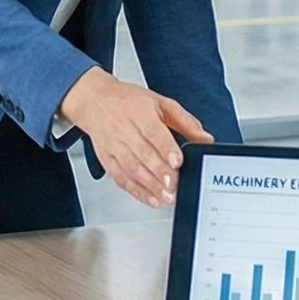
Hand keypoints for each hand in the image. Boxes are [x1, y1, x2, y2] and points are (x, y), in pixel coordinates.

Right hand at [59, 68, 210, 208]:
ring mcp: (114, 145)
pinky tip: (150, 198)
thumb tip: (204, 138)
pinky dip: (136, 191)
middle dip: (160, 173)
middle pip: (143, 154)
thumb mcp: (160, 103)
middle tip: (174, 186)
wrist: (93, 101)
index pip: (153, 132)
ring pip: (132, 169)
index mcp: (140, 112)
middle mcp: (124, 129)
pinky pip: (121, 178)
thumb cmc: (128, 101)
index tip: (177, 162)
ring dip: (150, 186)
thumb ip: (185, 121)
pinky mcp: (107, 159)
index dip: (166, 149)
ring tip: (166, 196)